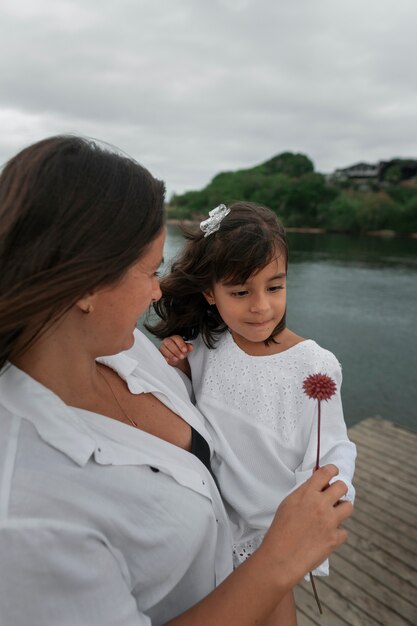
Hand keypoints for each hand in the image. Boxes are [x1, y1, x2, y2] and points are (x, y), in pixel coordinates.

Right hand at [160, 335, 192, 365]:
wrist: (177, 358)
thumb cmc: (181, 351)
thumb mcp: (186, 349)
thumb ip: (188, 347)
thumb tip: (191, 347)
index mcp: (175, 338)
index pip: (177, 338)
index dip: (181, 344)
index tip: (185, 350)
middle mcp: (167, 340)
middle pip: (169, 343)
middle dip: (176, 350)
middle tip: (182, 356)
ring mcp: (162, 347)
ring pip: (164, 349)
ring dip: (171, 355)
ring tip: (177, 359)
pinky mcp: (160, 353)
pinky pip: (161, 355)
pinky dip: (166, 358)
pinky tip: (170, 360)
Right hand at [259, 465, 352, 586]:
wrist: (281, 557)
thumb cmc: (280, 530)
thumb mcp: (288, 504)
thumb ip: (304, 493)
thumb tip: (317, 486)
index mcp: (307, 493)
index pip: (326, 472)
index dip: (332, 470)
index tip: (334, 472)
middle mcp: (320, 504)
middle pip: (342, 486)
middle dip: (339, 489)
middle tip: (334, 497)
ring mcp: (330, 520)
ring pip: (349, 506)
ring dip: (342, 510)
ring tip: (332, 516)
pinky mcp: (335, 537)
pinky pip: (344, 531)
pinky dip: (336, 534)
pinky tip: (325, 537)